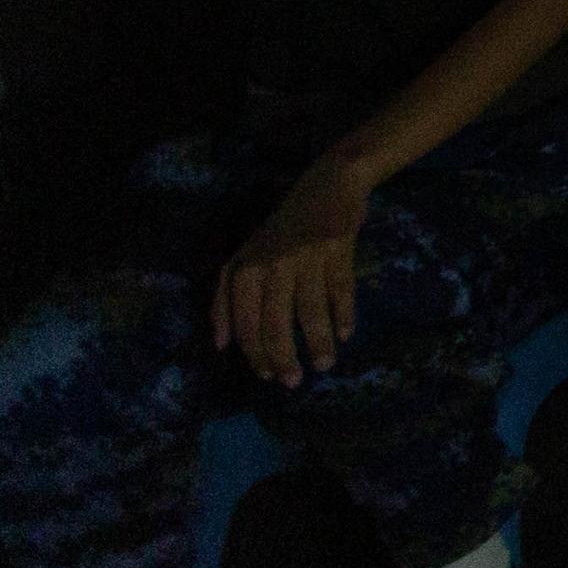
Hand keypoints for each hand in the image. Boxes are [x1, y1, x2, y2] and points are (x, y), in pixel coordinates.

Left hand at [213, 156, 369, 387]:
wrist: (328, 185)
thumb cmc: (281, 230)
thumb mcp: (245, 258)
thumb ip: (224, 299)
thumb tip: (221, 345)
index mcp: (245, 269)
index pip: (247, 321)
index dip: (256, 352)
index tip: (268, 375)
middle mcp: (272, 264)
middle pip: (276, 321)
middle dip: (283, 356)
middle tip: (292, 382)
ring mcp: (307, 256)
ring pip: (310, 310)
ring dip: (318, 342)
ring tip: (325, 365)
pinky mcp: (338, 249)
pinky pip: (340, 290)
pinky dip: (344, 315)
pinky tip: (346, 334)